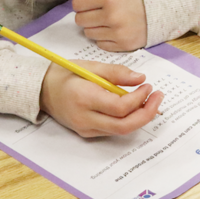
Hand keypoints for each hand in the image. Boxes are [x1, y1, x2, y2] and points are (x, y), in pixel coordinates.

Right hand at [40, 60, 163, 136]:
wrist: (42, 89)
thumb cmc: (66, 74)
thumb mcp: (91, 66)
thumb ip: (116, 73)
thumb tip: (140, 78)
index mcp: (84, 98)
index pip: (120, 107)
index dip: (139, 98)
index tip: (147, 86)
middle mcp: (84, 118)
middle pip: (124, 126)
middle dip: (146, 114)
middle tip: (157, 98)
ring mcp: (85, 128)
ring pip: (120, 131)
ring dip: (139, 117)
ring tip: (149, 100)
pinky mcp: (87, 132)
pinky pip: (112, 129)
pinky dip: (127, 119)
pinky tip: (133, 106)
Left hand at [71, 0, 146, 51]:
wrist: (163, 9)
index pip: (77, 4)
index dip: (81, 3)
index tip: (88, 3)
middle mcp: (112, 16)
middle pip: (80, 20)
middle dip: (86, 15)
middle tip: (98, 12)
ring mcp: (118, 33)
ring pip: (89, 33)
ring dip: (94, 27)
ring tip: (108, 20)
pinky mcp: (123, 45)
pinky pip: (101, 44)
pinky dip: (104, 38)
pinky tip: (114, 30)